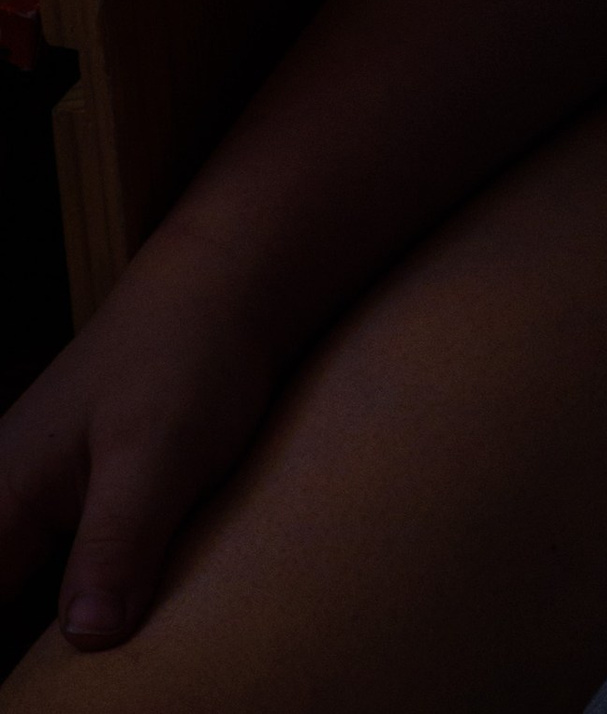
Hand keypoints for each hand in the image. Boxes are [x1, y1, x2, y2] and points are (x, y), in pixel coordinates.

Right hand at [0, 217, 289, 647]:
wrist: (227, 291)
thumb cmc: (187, 358)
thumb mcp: (157, 453)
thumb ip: (116, 542)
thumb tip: (84, 639)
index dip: (6, 676)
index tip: (34, 692)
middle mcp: (2, 509)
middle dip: (24, 670)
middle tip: (71, 690)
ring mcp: (38, 511)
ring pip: (21, 606)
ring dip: (44, 653)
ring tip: (89, 685)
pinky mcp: (81, 513)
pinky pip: (55, 585)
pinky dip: (80, 620)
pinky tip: (111, 643)